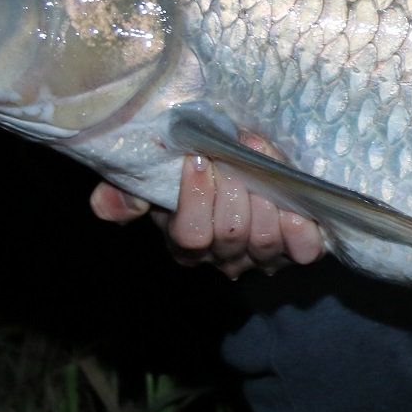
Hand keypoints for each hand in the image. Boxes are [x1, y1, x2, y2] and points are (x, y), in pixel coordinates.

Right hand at [89, 135, 324, 277]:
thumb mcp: (154, 181)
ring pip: (263, 240)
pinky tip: (293, 204)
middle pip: (228, 235)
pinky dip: (300, 228)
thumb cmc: (196, 175)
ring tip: (261, 162)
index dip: (195, 198)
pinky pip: (303, 250)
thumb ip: (125, 193)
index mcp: (185, 242)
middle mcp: (223, 256)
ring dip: (265, 199)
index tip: (198, 158)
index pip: (189, 234)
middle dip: (233, 190)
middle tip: (234, 155)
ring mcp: (262, 257)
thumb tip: (109, 205)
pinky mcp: (298, 250)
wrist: (246, 170)